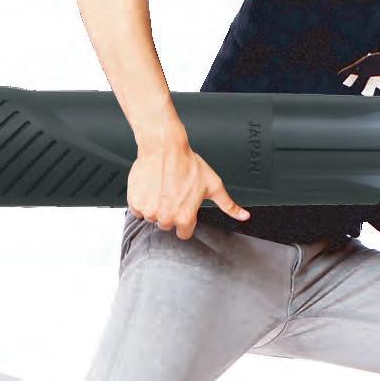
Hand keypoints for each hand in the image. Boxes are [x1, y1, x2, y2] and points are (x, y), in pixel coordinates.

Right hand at [128, 140, 248, 239]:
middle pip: (168, 225)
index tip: (185, 207)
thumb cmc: (189, 164)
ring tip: (163, 188)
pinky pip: (138, 210)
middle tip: (174, 193)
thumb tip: (244, 216)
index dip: (186, 220)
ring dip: (156, 206)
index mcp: (185, 217)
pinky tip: (152, 188)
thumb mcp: (214, 185)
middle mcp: (165, 217)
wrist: (165, 148)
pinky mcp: (135, 202)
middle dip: (171, 212)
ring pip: (152, 217)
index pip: (184, 233)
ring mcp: (149, 211)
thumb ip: (228, 205)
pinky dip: (143, 201)